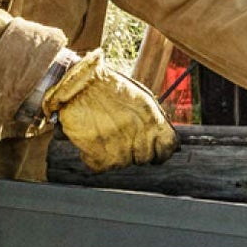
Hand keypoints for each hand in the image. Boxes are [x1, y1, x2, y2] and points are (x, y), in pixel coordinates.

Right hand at [41, 50, 178, 172]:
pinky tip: (92, 144)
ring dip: (113, 155)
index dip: (160, 153)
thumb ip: (152, 120)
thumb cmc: (109, 88)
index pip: (167, 147)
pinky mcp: (96, 149)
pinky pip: (100, 166)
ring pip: (122, 163)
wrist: (79, 81)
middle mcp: (137, 130)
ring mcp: (117, 141)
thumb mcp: (139, 98)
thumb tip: (165, 143)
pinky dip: (94, 159)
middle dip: (135, 153)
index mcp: (151, 116)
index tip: (154, 154)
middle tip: (120, 140)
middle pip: (144, 157)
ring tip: (104, 137)